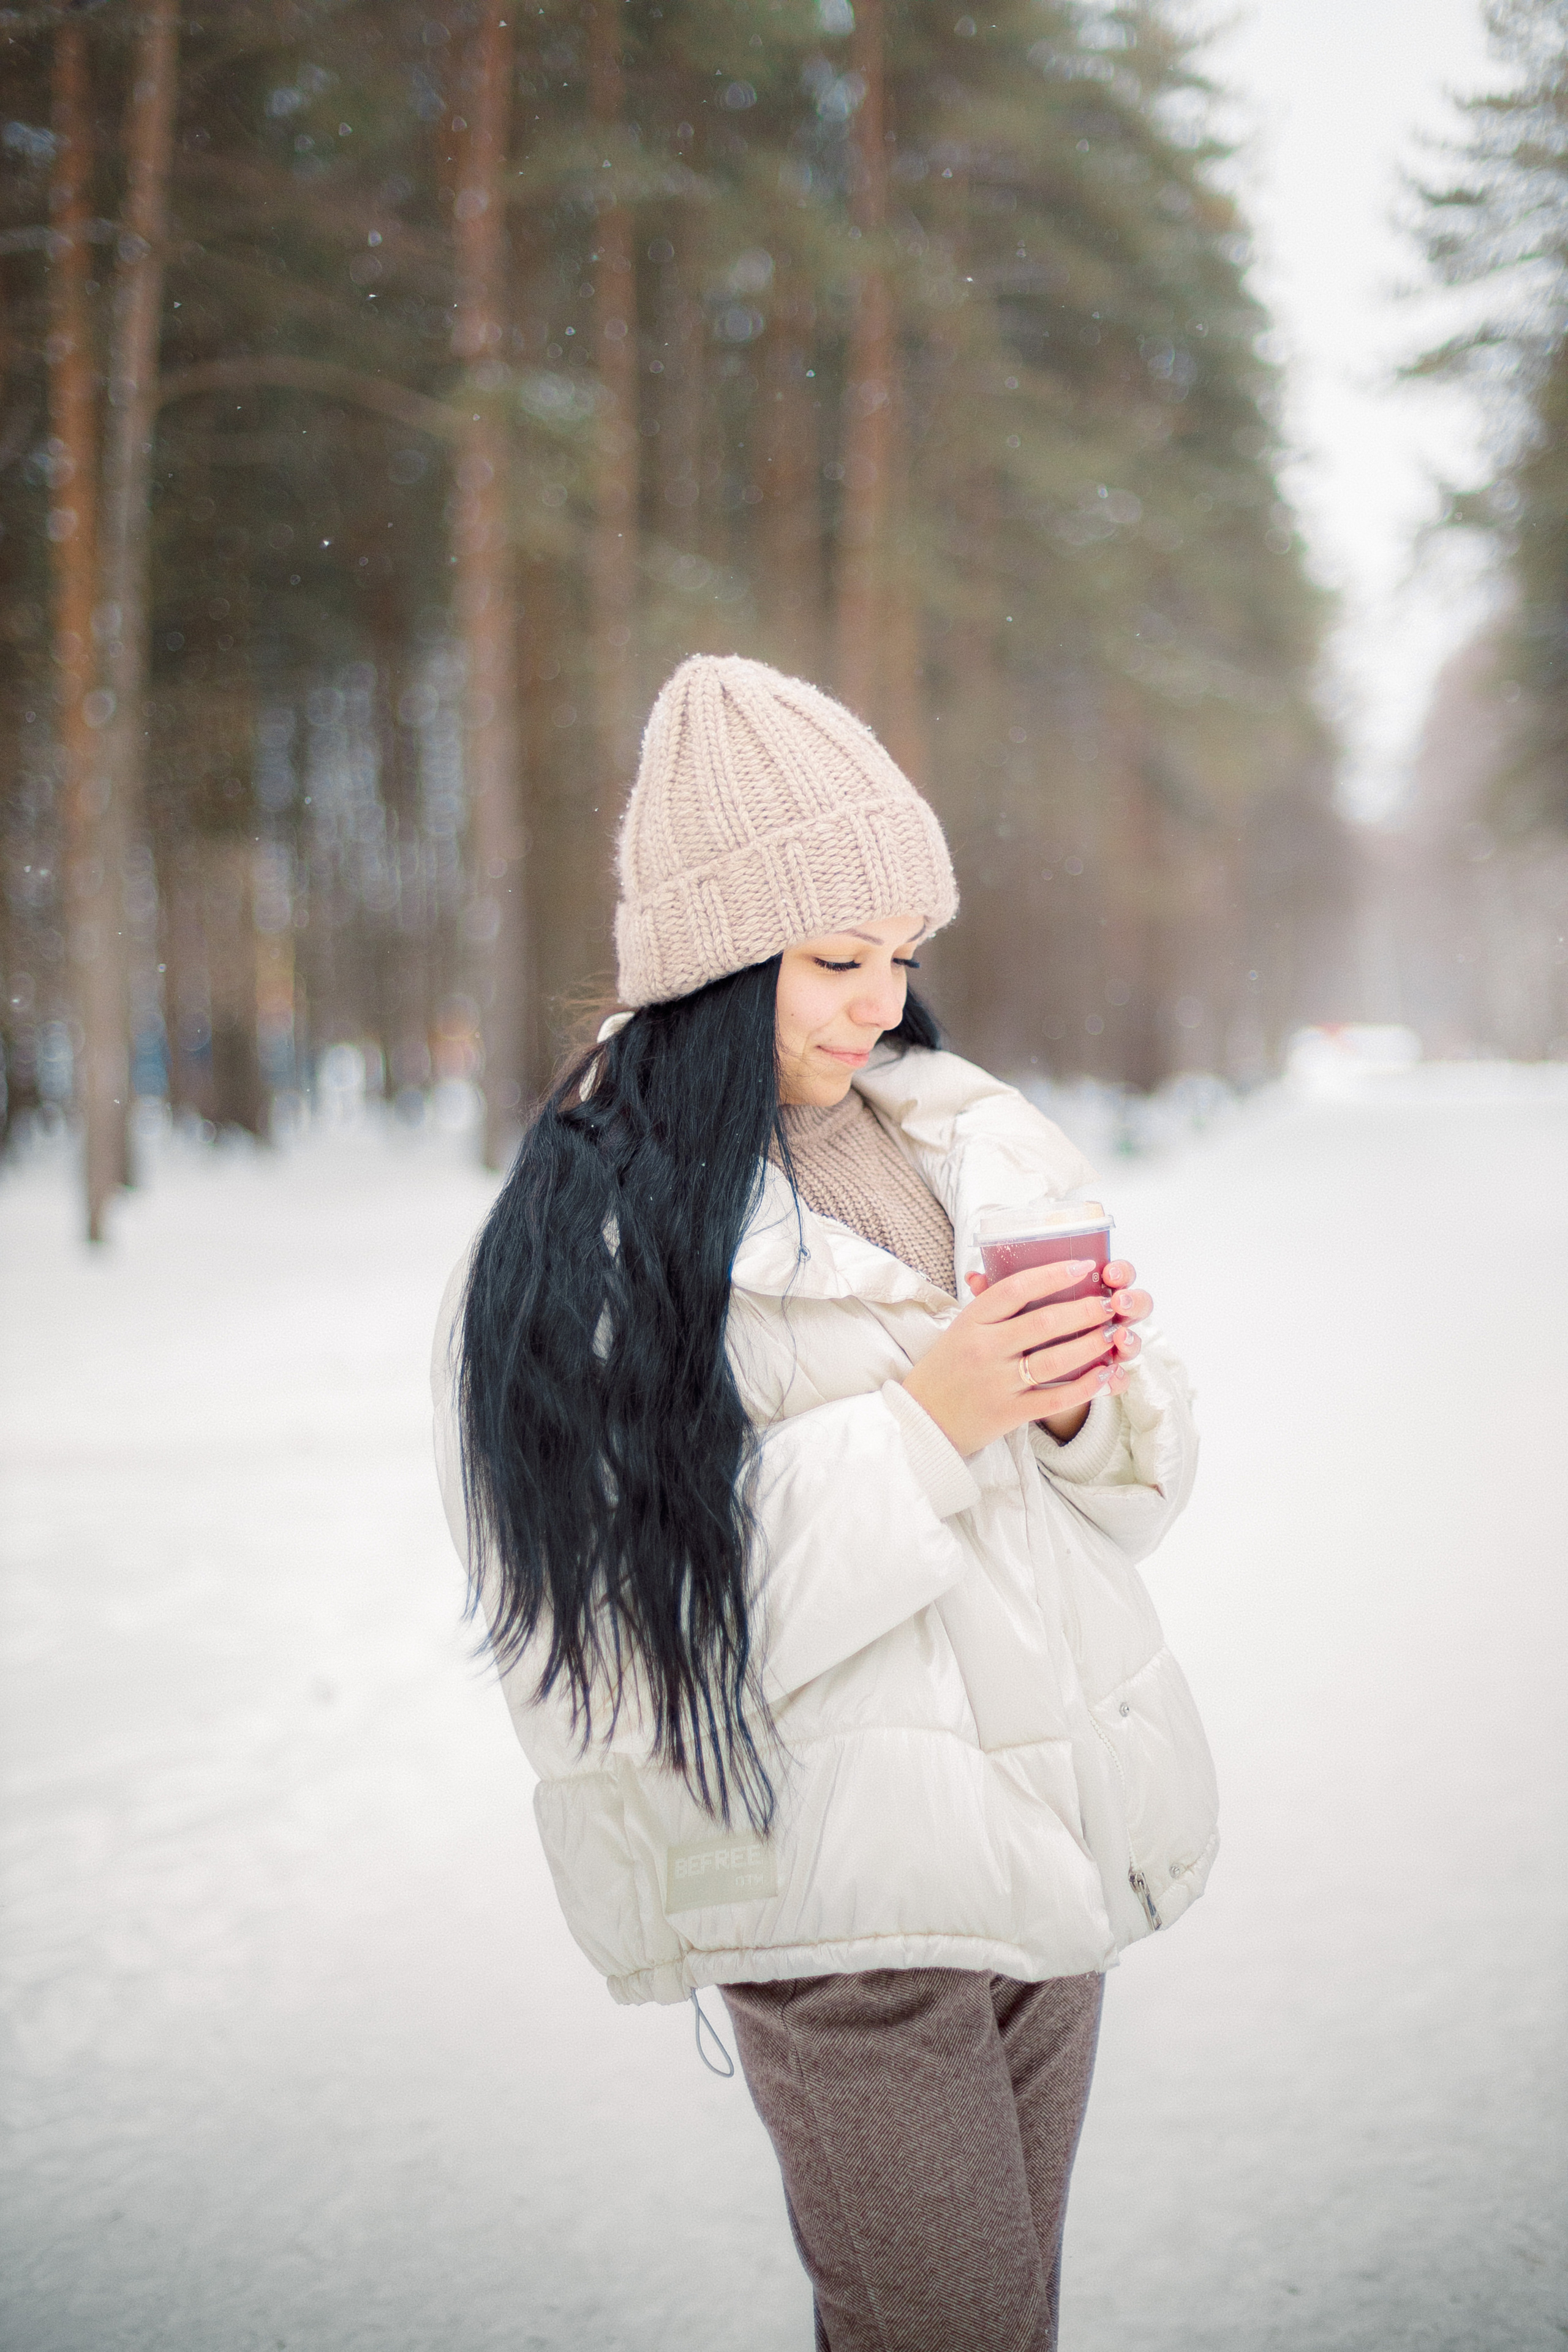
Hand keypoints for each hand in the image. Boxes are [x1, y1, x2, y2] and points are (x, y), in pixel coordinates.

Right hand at [901, 1256, 1149, 1459]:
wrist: (921, 1421)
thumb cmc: (944, 1370)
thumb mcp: (959, 1330)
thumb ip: (988, 1305)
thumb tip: (1010, 1268)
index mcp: (971, 1321)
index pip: (1015, 1288)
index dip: (1052, 1274)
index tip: (1082, 1266)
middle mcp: (984, 1349)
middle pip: (1043, 1322)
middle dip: (1084, 1310)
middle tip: (1109, 1302)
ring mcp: (996, 1382)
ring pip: (1054, 1360)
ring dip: (1090, 1345)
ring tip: (1113, 1334)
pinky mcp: (1008, 1413)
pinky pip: (1054, 1399)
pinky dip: (1084, 1388)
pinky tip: (1104, 1376)